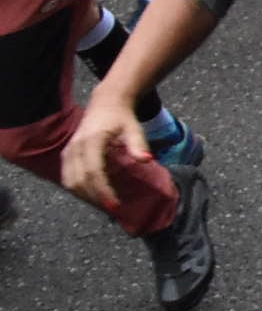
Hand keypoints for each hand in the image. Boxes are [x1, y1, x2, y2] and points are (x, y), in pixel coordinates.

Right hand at [61, 90, 150, 210]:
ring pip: (69, 181)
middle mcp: (75, 147)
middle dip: (94, 197)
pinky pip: (67, 177)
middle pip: (79, 180)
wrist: (106, 103)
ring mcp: (68, 151)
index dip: (102, 190)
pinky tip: (93, 194)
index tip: (114, 204)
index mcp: (91, 141)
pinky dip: (78, 188)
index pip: (93, 172)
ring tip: (103, 202)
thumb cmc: (122, 117)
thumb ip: (138, 144)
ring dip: (84, 195)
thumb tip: (147, 160)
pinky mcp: (66, 154)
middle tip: (112, 207)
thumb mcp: (134, 128)